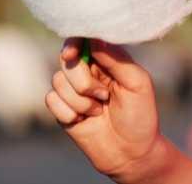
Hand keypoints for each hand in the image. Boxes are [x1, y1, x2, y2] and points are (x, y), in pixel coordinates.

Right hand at [47, 38, 168, 182]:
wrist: (131, 153)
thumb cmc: (140, 115)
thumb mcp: (137, 82)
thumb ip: (116, 58)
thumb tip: (95, 37)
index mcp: (107, 60)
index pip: (83, 39)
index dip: (73, 42)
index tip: (72, 54)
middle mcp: (87, 71)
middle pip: (66, 60)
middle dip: (82, 80)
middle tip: (103, 95)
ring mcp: (73, 91)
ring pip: (57, 81)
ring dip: (80, 101)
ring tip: (99, 110)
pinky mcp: (63, 109)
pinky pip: (51, 100)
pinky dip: (69, 112)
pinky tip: (85, 121)